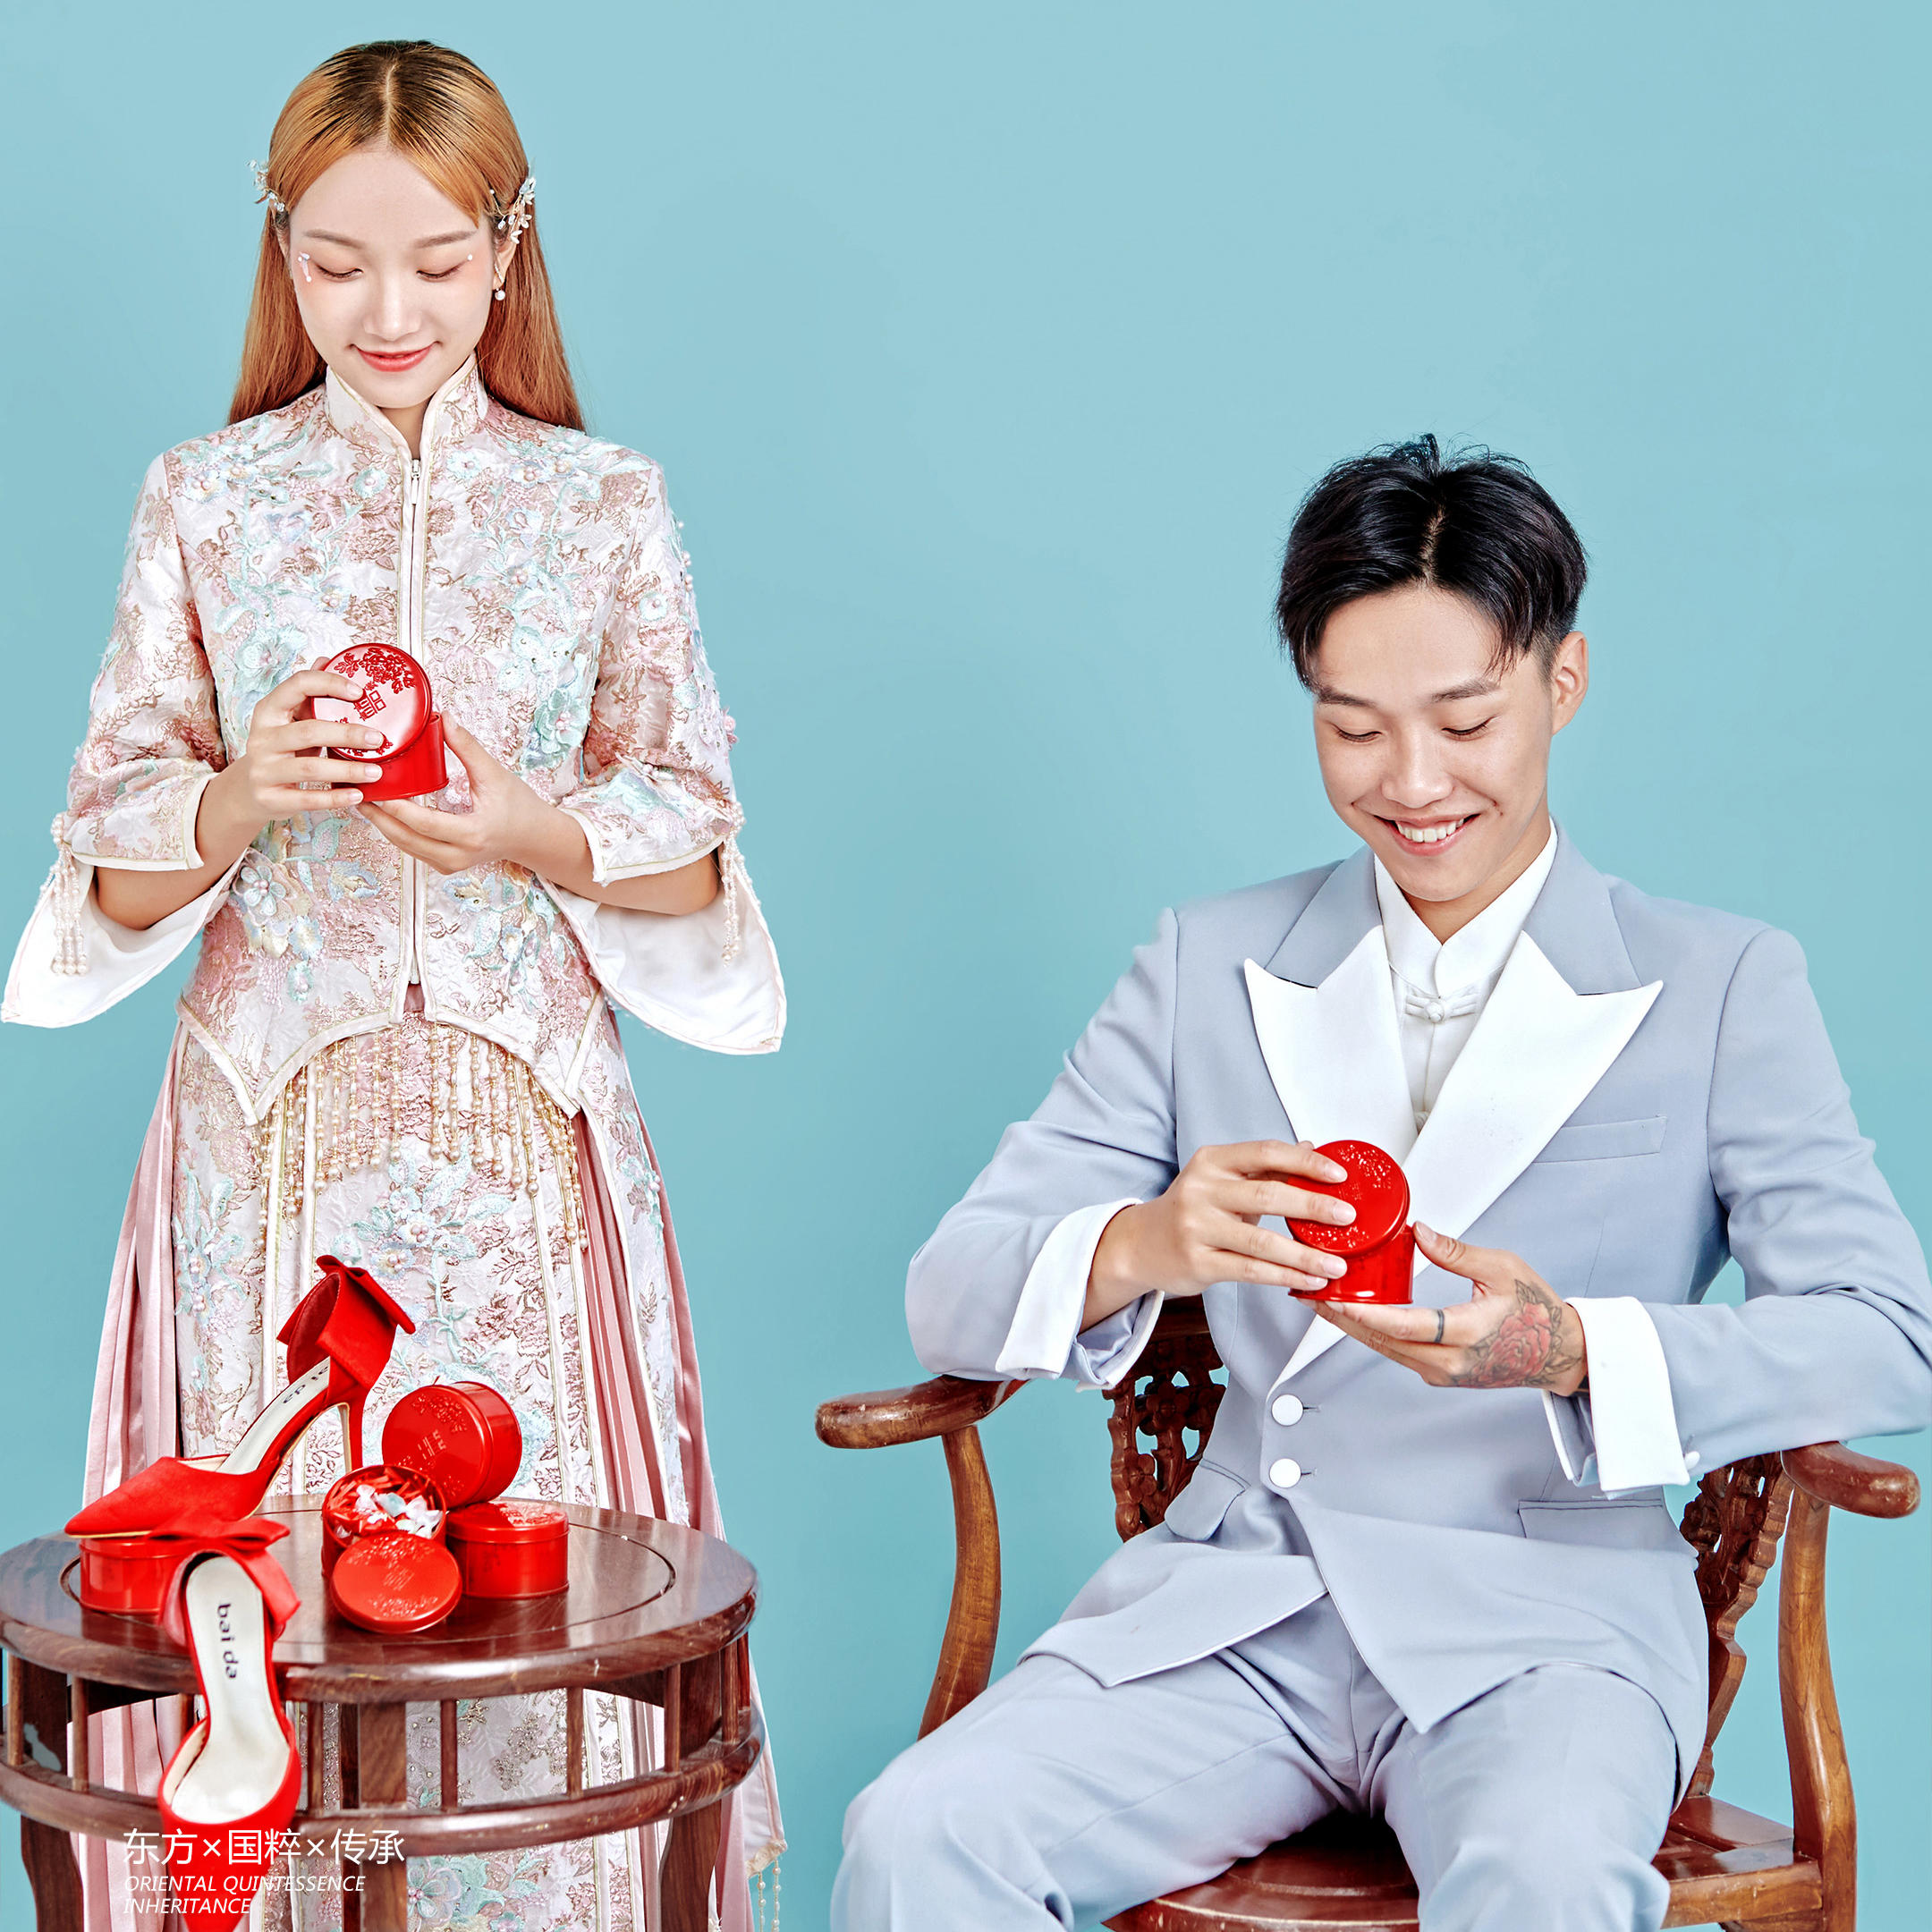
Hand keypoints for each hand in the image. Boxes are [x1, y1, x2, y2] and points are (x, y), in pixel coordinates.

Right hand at [96, 657, 379, 930]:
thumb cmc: (282, 748)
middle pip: (309, 731)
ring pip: (310, 767)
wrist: (250, 790)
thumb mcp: (291, 719)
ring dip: (347, 770)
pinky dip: (335, 797)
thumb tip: (328, 657)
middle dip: (348, 734)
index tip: (360, 692)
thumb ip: (309, 694)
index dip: (329, 684)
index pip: (297, 685)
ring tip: (376, 771)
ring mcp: (264, 769)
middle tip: (379, 739)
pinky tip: (358, 795)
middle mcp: (262, 738)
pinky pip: (307, 798)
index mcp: (269, 711)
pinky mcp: (270, 798)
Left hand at [358, 722, 551, 874]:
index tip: (375, 786)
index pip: (423, 822)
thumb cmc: (519, 807)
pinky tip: (383, 813)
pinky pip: (413, 849)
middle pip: (405, 838)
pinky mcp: (445, 865)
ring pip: (404, 846)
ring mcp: (450, 864)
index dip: (395, 806)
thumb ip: (467, 747)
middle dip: (377, 815)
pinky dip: (396, 831)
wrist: (534, 837)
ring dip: (382, 824)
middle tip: (356, 791)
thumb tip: (443, 718)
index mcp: (472, 834)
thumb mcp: (495, 774)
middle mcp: (458, 855)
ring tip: (363, 799)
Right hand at [1084, 1140, 1357, 1328]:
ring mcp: (1197, 1228)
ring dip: (1305, 1254)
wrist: (1140, 1243)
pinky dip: (1285, 1276)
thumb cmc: (1192, 1208)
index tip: (1340, 1175)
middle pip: (1267, 1195)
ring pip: (1262, 1241)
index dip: (1305, 1162)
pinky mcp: (1198, 1262)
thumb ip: (1265, 1167)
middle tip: (1348, 1218)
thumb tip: (1313, 1149)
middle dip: (1313, 1206)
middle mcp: (1201, 1190)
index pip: (1265, 1153)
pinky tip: (1308, 1280)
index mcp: (1212, 1161)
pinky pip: (1250, 1270)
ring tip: (1337, 1264)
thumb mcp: (1222, 1179)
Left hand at [1316, 1223, 1588, 1395]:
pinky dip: (1373, 1334)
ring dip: (1352, 1327)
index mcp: (1466, 1333)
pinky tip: (1355, 1316)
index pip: (1405, 1325)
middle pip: (1383, 1341)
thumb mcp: (1502, 1268)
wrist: (1558, 1352)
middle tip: (1310, 1295)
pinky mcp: (1440, 1374)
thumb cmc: (1536, 1309)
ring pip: (1386, 1350)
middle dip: (1343, 1318)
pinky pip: (1398, 1354)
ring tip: (1322, 1303)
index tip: (1336, 1297)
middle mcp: (1450, 1361)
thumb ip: (1456, 1252)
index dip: (1365, 1312)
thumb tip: (1418, 1231)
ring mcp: (1444, 1372)